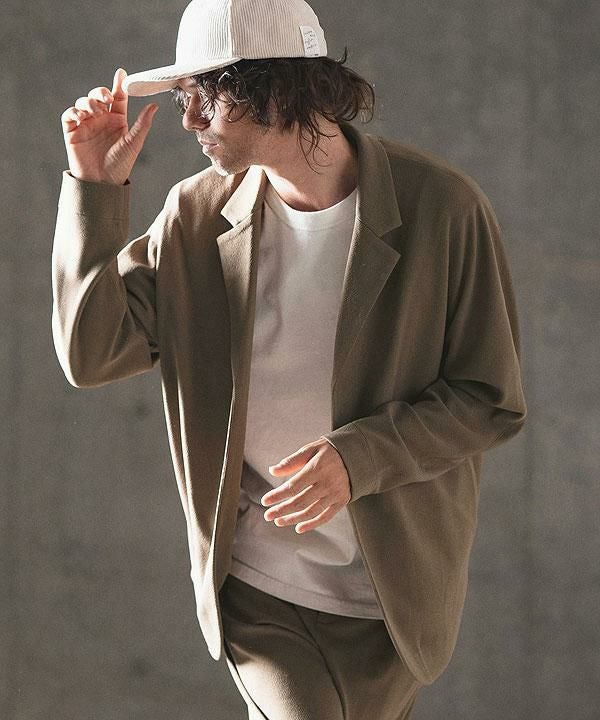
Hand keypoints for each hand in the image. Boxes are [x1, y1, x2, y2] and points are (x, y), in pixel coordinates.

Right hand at [61, 68, 157, 184]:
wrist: (102, 182)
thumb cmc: (120, 164)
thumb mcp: (134, 142)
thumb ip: (143, 123)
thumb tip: (155, 105)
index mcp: (117, 120)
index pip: (117, 97)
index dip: (119, 84)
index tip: (121, 73)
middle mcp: (101, 119)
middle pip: (98, 95)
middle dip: (100, 92)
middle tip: (106, 97)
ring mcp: (86, 124)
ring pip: (83, 102)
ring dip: (88, 103)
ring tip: (96, 113)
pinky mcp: (72, 131)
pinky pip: (69, 114)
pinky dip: (74, 112)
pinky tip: (81, 117)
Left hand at [261, 437, 350, 533]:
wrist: (356, 455)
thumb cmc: (330, 451)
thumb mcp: (311, 449)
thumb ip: (292, 461)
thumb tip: (272, 470)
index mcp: (317, 468)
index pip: (293, 486)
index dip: (277, 495)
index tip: (265, 501)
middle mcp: (326, 483)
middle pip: (300, 502)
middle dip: (281, 510)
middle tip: (268, 515)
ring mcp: (335, 494)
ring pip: (310, 512)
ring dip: (293, 519)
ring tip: (279, 521)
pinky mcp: (341, 501)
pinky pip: (325, 517)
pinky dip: (311, 525)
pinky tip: (298, 528)